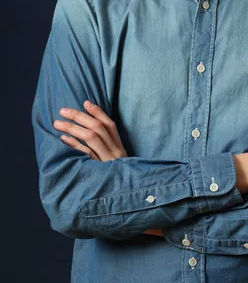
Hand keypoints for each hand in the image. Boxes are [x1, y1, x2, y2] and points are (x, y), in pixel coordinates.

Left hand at [53, 102, 161, 236]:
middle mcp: (116, 153)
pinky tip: (63, 139)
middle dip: (80, 117)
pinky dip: (74, 145)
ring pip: (91, 138)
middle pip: (98, 128)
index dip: (98, 112)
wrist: (131, 204)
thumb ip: (109, 151)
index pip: (110, 125)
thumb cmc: (122, 183)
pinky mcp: (100, 173)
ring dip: (73, 128)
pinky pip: (86, 156)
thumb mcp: (119, 165)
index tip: (85, 102)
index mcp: (121, 149)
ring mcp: (108, 163)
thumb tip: (92, 136)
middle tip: (63, 110)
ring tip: (57, 123)